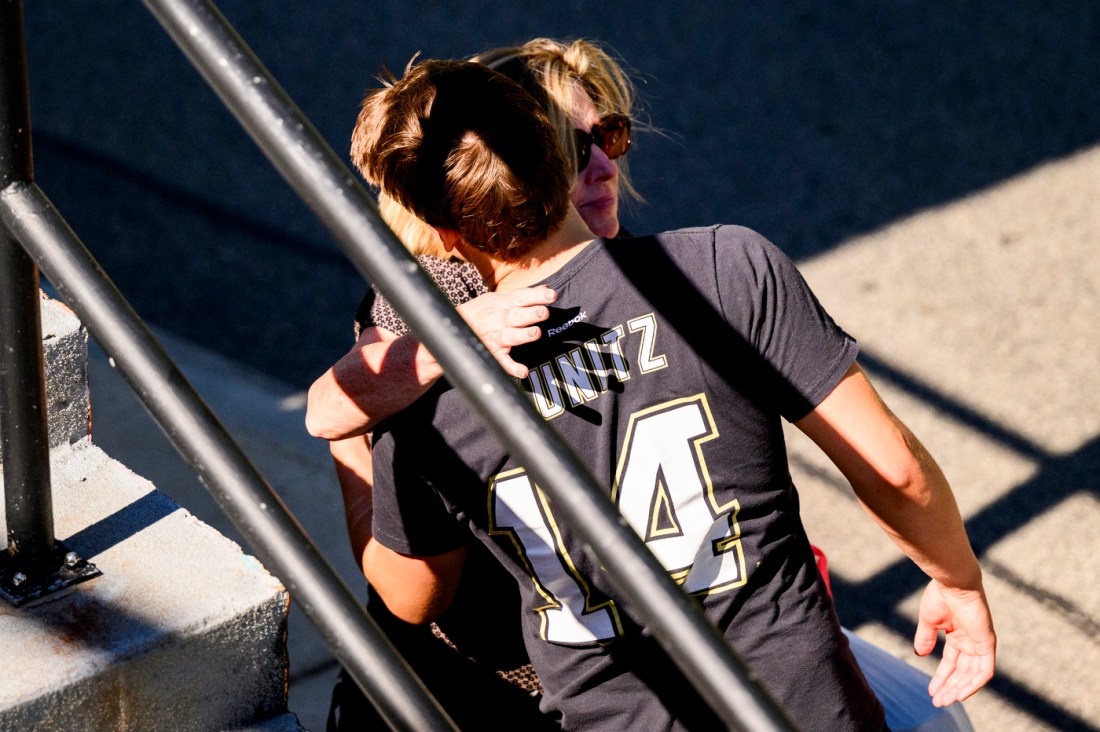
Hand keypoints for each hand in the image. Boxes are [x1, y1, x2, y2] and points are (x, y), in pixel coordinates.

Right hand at [456, 286, 555, 377]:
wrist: (452, 327)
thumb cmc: (480, 311)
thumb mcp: (496, 298)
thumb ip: (521, 294)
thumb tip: (545, 289)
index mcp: (502, 304)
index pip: (521, 297)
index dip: (536, 296)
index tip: (551, 295)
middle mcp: (499, 320)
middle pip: (517, 316)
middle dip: (531, 314)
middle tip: (544, 312)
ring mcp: (495, 337)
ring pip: (510, 336)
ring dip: (522, 335)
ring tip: (535, 333)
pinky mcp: (492, 353)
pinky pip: (502, 362)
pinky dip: (512, 368)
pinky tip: (523, 372)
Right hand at [914, 579, 996, 706]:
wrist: (952, 583)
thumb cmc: (940, 596)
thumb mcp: (929, 621)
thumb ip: (925, 638)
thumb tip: (920, 655)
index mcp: (958, 636)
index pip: (951, 663)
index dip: (941, 678)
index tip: (931, 691)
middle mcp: (970, 642)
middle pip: (962, 672)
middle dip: (950, 687)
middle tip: (937, 701)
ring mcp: (980, 643)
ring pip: (973, 675)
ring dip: (960, 689)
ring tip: (945, 700)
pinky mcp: (987, 643)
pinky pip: (984, 670)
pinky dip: (974, 684)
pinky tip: (960, 693)